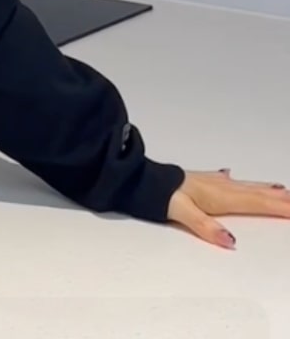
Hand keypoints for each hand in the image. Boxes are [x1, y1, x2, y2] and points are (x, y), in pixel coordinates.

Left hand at [167, 168, 289, 247]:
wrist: (140, 178)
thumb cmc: (159, 195)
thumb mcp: (181, 212)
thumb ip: (205, 227)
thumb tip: (231, 241)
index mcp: (218, 197)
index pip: (255, 203)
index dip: (277, 206)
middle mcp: (218, 188)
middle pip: (255, 193)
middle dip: (278, 197)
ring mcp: (209, 183)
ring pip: (244, 186)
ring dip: (263, 188)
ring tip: (281, 189)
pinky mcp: (198, 181)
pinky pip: (225, 181)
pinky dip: (235, 181)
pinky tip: (231, 176)